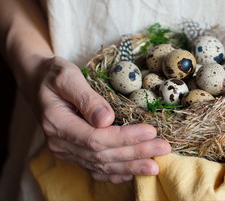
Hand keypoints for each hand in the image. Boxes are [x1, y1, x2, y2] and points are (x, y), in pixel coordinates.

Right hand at [32, 56, 170, 182]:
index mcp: (57, 123)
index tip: (151, 131)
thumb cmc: (53, 74)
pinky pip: (94, 168)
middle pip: (102, 154)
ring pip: (100, 165)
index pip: (96, 138)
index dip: (125, 138)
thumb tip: (107, 119)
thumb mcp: (66, 76)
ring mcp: (66, 150)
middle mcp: (60, 142)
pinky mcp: (72, 152)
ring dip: (130, 166)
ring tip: (155, 166)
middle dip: (135, 153)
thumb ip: (85, 96)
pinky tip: (131, 174)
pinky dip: (114, 173)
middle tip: (163, 148)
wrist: (37, 82)